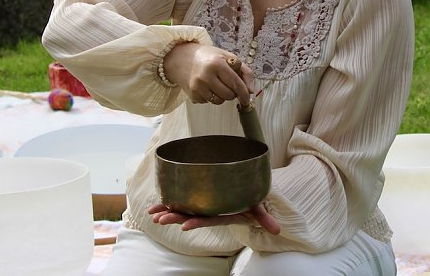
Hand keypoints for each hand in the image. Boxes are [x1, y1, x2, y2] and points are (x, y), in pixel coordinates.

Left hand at [148, 202, 280, 234]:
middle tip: (158, 219)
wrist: (247, 198)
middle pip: (191, 215)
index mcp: (223, 214)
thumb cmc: (253, 202)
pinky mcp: (201, 197)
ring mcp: (205, 204)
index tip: (183, 227)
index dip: (196, 222)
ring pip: (184, 209)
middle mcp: (211, 211)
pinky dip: (171, 200)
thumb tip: (277, 230)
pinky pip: (185, 199)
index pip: (209, 220)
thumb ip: (265, 219)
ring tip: (151, 214)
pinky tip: (158, 202)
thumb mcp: (259, 209)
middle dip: (174, 217)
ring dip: (167, 210)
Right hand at [163, 43, 254, 105]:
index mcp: (217, 64)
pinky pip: (209, 102)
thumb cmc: (208, 56)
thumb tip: (251, 90)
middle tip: (228, 83)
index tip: (247, 99)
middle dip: (232, 92)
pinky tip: (207, 86)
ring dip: (222, 96)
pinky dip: (211, 97)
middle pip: (229, 95)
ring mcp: (197, 87)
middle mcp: (206, 76)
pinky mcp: (192, 95)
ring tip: (217, 83)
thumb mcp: (228, 57)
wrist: (182, 58)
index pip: (235, 83)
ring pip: (219, 101)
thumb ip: (244, 72)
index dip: (244, 93)